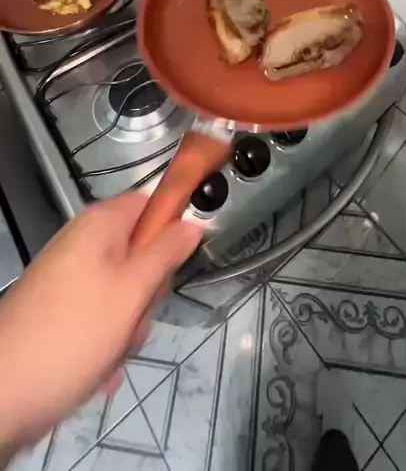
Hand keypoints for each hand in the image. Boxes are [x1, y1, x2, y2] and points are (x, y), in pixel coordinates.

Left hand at [0, 192, 201, 453]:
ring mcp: (70, 279)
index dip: (171, 229)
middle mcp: (83, 245)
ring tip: (112, 350)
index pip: (150, 204)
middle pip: (141, 255)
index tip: (177, 262)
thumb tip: (194, 223)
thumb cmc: (74, 333)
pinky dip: (107, 344)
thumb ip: (167, 253)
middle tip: (136, 315)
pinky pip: (103, 319)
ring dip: (129, 327)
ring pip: (126, 294)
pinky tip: (98, 369)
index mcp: (99, 225)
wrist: (4, 394)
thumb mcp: (132, 290)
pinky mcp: (62, 312)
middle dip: (147, 294)